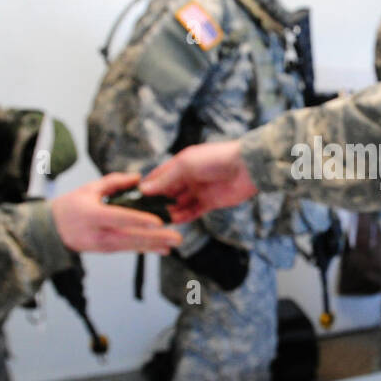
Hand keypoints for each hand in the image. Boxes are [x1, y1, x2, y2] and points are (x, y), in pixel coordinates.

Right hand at [50, 172, 182, 253]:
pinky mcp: (107, 250)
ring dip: (154, 245)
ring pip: (131, 246)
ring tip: (173, 244)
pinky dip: (145, 249)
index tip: (158, 222)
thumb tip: (138, 177)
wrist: (52, 230)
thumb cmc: (71, 206)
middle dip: (155, 238)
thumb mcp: (89, 188)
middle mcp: (98, 233)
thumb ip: (114, 182)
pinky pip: (128, 249)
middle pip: (130, 237)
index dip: (139, 220)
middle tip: (176, 238)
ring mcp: (102, 245)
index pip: (119, 217)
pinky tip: (161, 249)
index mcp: (92, 215)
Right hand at [139, 140, 257, 224]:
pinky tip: (173, 222)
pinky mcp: (209, 202)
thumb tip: (146, 188)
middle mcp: (188, 177)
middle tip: (143, 213)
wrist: (246, 167)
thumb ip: (166, 178)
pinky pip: (192, 212)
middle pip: (168, 192)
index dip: (147, 186)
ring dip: (168, 212)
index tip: (134, 197)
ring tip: (156, 220)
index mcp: (181, 164)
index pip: (159, 176)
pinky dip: (183, 217)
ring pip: (179, 204)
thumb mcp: (186, 165)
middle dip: (156, 202)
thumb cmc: (217, 158)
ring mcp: (199, 190)